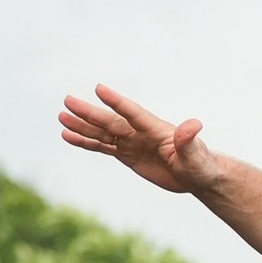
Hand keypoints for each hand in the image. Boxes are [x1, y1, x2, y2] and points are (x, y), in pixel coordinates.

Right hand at [57, 83, 224, 197]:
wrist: (197, 174)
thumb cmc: (200, 164)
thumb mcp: (195, 156)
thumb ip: (189, 140)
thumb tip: (192, 124)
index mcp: (156, 129)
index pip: (133, 113)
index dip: (117, 102)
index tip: (99, 88)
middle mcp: (140, 132)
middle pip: (110, 121)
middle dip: (89, 112)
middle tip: (67, 100)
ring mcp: (132, 142)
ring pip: (102, 133)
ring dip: (82, 125)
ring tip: (61, 117)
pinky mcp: (127, 154)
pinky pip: (102, 146)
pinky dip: (85, 142)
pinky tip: (68, 136)